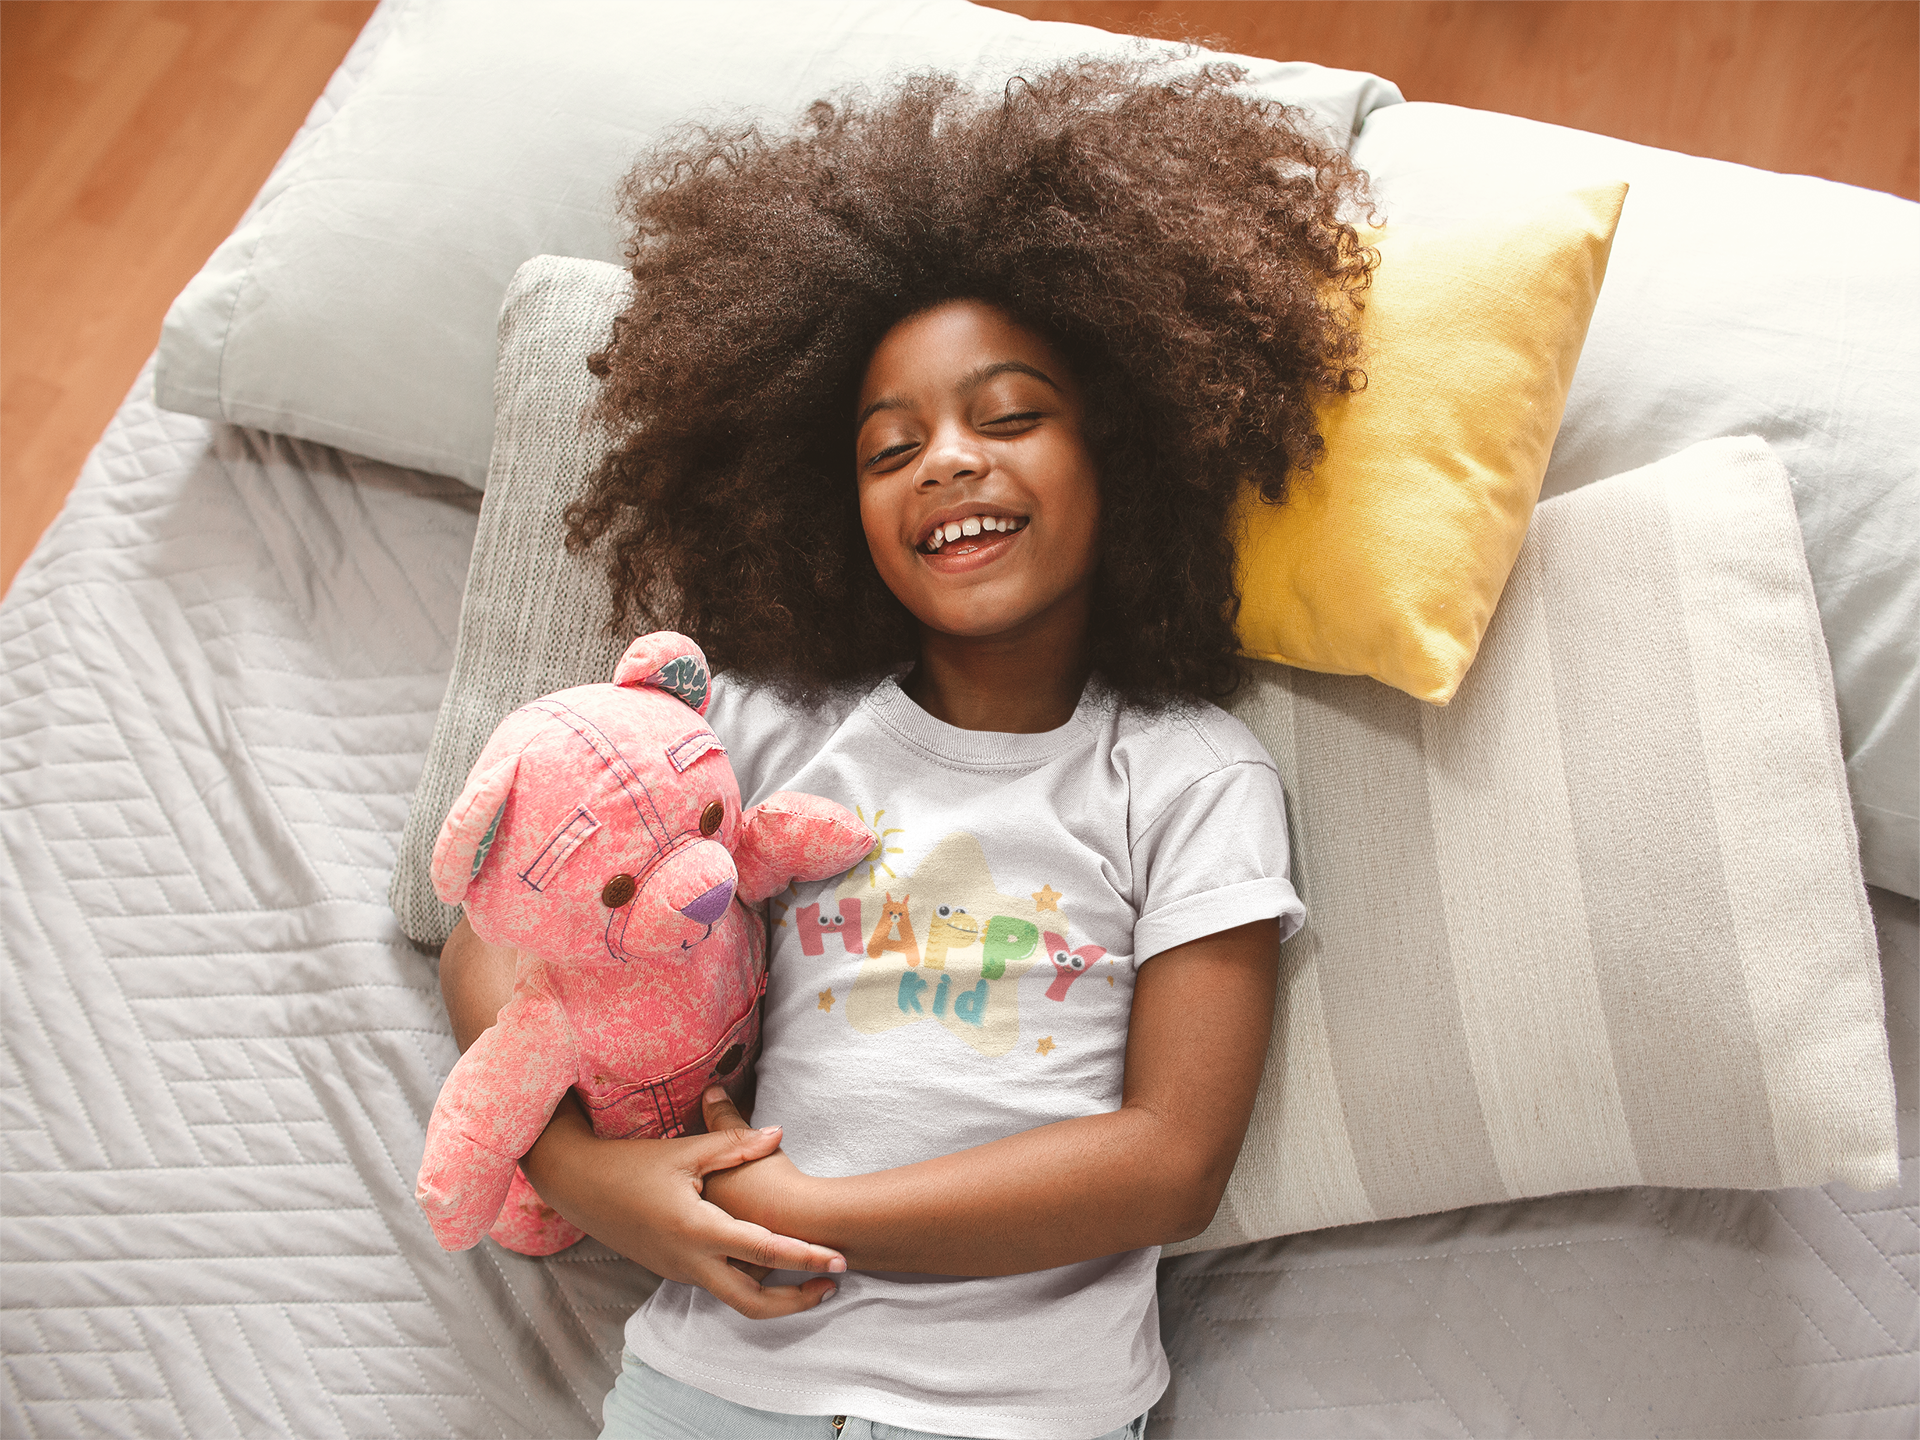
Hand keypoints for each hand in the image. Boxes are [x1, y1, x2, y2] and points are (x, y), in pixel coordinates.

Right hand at [520, 1095, 843, 1318]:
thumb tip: (777, 1133)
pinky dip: (747, 1281)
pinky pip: (716, 1283)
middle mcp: (690, 1261)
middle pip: (753, 1301)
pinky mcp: (671, 1269)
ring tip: (808, 1278)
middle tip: (833, 1284)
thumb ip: (734, 1144)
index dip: (806, 1256)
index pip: (765, 1250)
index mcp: (699, 1230)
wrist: (578, 1186)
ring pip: (734, 1297)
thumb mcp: (685, 1152)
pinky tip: (767, 1264)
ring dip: (773, 1293)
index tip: (839, 1259)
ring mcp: (679, 1271)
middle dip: (796, 1300)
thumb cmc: (630, 1165)